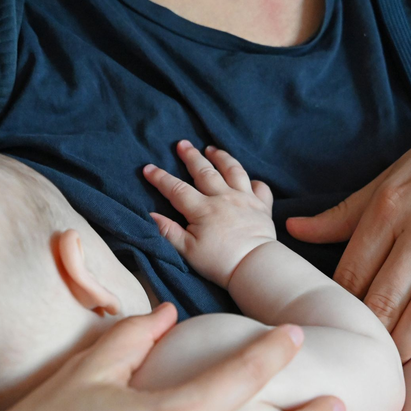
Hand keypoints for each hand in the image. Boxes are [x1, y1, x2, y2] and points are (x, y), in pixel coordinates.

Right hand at [144, 140, 275, 287]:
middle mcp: (223, 197)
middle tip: (182, 144)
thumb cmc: (219, 262)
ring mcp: (245, 199)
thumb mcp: (188, 251)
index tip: (148, 168)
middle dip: (191, 156)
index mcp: (203, 209)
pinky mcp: (262, 207)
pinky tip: (249, 180)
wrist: (255, 267)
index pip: (176, 189)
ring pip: (233, 170)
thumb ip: (169, 231)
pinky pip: (260, 187)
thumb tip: (151, 215)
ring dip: (221, 158)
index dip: (160, 178)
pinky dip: (255, 181)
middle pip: (204, 171)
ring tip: (212, 149)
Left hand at [287, 98, 410, 361]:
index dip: (340, 309)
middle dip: (370, 336)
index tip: (338, 327)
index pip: (350, 275)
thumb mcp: (393, 176)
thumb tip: (293, 230)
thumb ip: (344, 213)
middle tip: (363, 355)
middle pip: (384, 302)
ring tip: (396, 357)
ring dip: (407, 344)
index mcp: (390, 204)